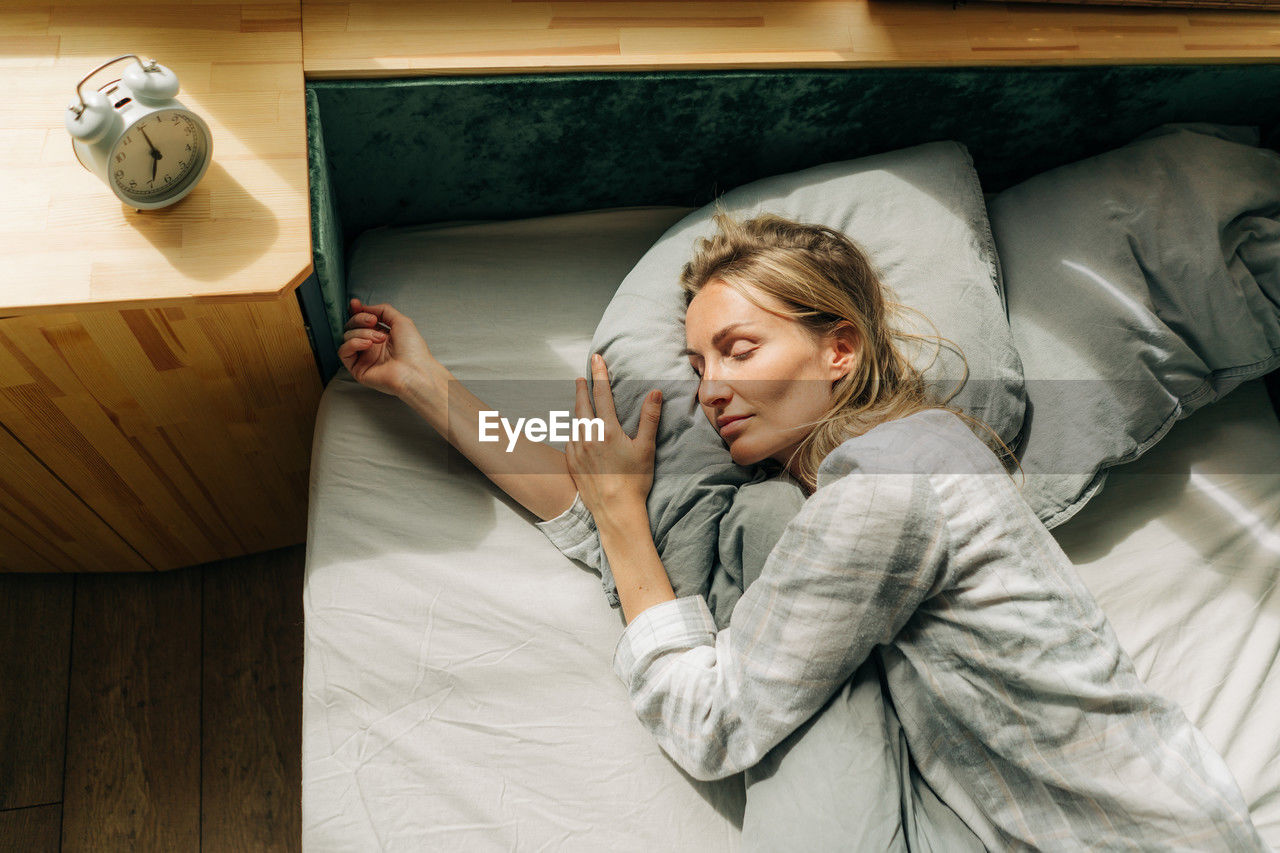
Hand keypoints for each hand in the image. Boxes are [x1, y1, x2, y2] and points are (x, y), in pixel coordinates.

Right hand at [338, 297, 435, 396]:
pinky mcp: (357, 368)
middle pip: (352, 326)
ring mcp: (363, 357)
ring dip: (362, 332)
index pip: (361, 321)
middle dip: (360, 319)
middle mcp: (371, 346)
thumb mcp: (401, 321)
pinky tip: (367, 344)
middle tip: (373, 321)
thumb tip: (365, 307)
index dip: (356, 311)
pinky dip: (353, 343)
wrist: (415, 370)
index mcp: (381, 335)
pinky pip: (343, 351)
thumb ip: (383, 310)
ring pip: (348, 337)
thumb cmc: (413, 350)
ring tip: (379, 338)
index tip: (355, 304)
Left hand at [565, 353, 662, 520]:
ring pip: (574, 422)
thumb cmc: (634, 481)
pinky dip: (574, 430)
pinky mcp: (571, 463)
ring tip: (581, 403)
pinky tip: (579, 432)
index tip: (596, 359)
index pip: (602, 394)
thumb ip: (649, 418)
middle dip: (581, 388)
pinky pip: (570, 439)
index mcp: (607, 430)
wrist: (615, 510)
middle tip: (581, 378)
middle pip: (581, 404)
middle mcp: (587, 437)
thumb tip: (655, 392)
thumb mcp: (646, 447)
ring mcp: (576, 450)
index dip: (599, 374)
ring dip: (577, 409)